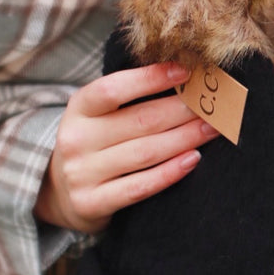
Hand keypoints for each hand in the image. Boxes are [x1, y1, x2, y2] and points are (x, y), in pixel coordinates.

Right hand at [35, 63, 217, 233]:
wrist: (60, 193)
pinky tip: (193, 160)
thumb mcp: (99, 116)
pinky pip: (140, 187)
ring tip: (212, 129)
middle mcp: (76, 139)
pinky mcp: (91, 203)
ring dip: (185, 139)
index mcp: (78, 109)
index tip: (186, 71)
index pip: (113, 88)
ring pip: (145, 152)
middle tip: (213, 105)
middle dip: (183, 111)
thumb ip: (131, 100)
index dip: (150, 78)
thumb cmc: (95, 143)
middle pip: (140, 121)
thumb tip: (187, 79)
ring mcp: (81, 173)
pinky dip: (170, 172)